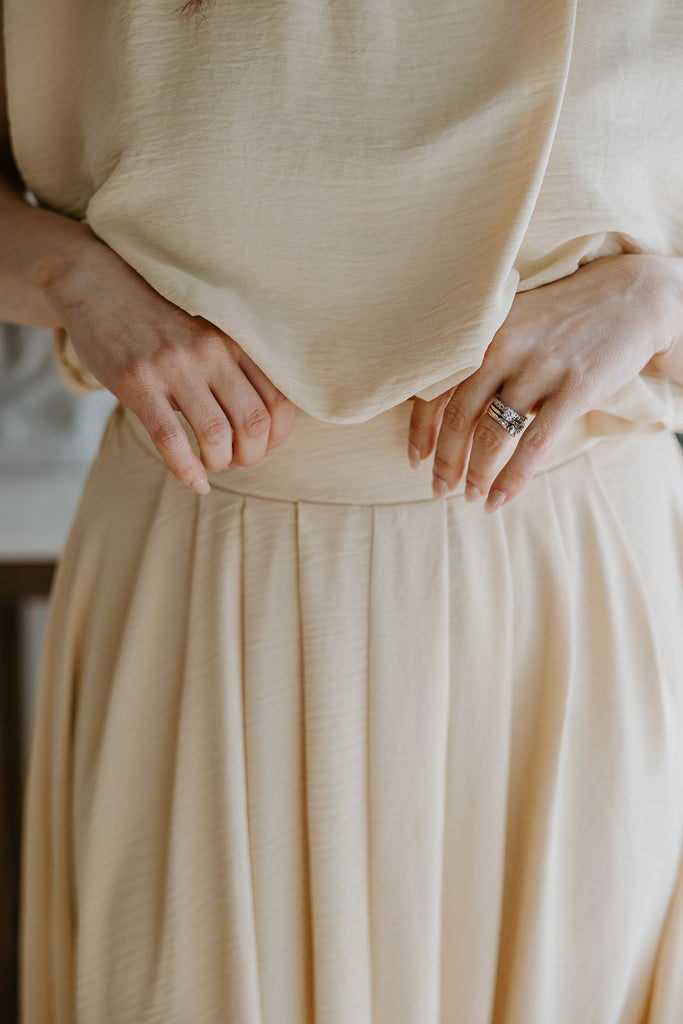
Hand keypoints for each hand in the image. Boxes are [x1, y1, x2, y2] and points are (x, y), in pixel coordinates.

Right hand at [42, 232, 295, 492]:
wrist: (97, 285)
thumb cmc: (159, 321)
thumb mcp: (208, 333)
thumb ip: (236, 367)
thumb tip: (266, 427)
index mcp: (234, 340)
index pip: (279, 399)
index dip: (278, 436)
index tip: (264, 446)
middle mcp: (211, 351)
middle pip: (254, 422)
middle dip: (252, 455)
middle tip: (238, 460)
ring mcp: (174, 367)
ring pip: (216, 435)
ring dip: (220, 463)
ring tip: (212, 465)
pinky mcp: (138, 383)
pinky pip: (170, 439)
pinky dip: (186, 470)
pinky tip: (193, 481)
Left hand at [407, 254, 680, 509]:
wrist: (629, 297)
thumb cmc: (559, 317)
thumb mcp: (510, 323)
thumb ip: (477, 357)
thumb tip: (436, 410)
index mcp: (481, 331)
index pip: (435, 387)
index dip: (419, 430)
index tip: (415, 459)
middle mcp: (503, 346)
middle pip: (457, 416)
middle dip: (445, 461)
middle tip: (439, 489)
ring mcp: (539, 367)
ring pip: (491, 435)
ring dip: (476, 474)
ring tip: (472, 496)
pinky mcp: (574, 388)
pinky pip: (533, 445)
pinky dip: (511, 478)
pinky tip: (499, 498)